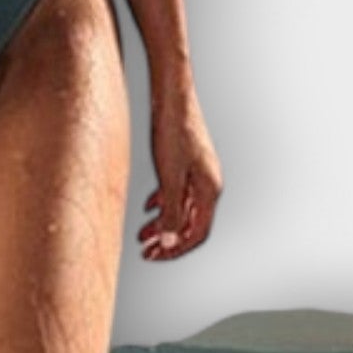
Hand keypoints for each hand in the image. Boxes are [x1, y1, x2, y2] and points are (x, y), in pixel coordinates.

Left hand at [138, 92, 222, 260]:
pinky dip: (164, 203)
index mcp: (209, 190)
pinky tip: (149, 206)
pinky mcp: (188, 162)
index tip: (155, 255)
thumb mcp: (170, 177)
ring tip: (142, 232)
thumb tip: (169, 242)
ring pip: (182, 208)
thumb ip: (170, 211)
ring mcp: (199, 172)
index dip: (175, 248)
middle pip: (189, 223)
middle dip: (166, 239)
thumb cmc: (173, 131)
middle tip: (146, 250)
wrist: (173, 97)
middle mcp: (208, 183)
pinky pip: (178, 192)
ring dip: (163, 223)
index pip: (196, 233)